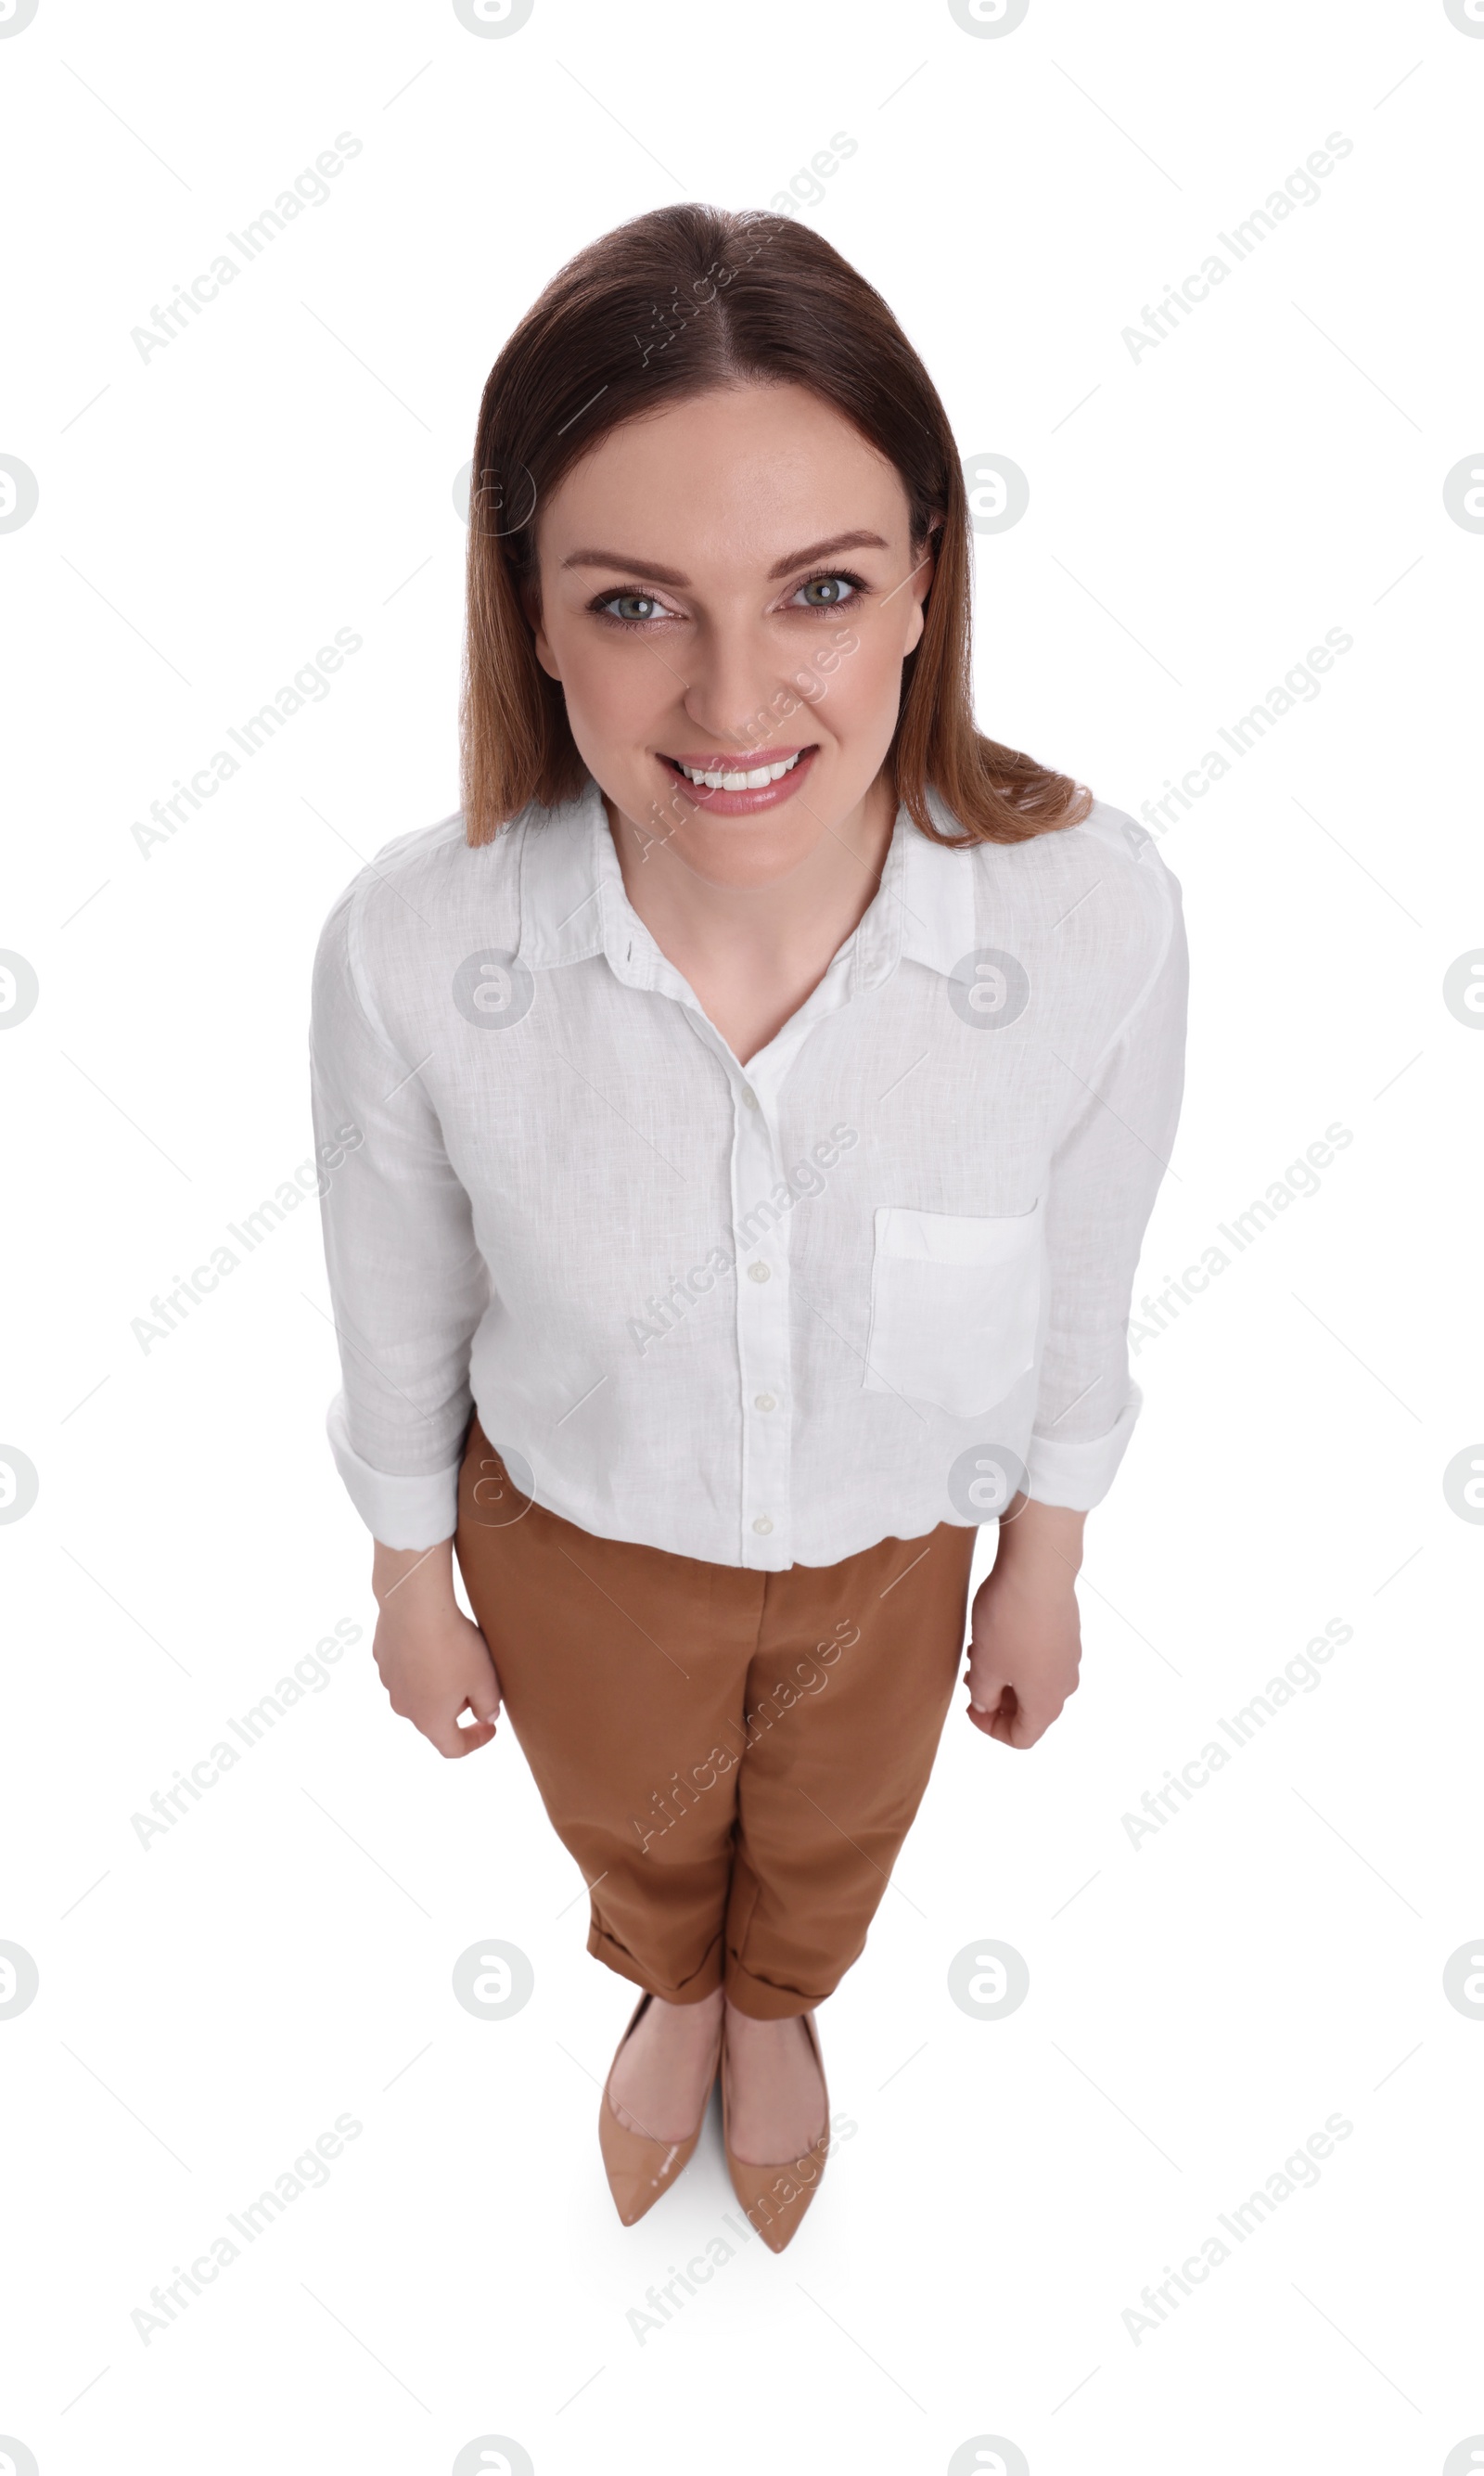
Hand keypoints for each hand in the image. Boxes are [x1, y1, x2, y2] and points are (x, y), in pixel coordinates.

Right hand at [370, 1537, 501, 1758]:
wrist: (415, 1604)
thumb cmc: (453, 1645)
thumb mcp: (485, 1679)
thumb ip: (489, 1704)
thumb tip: (486, 1715)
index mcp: (430, 1720)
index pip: (453, 1748)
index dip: (475, 1741)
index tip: (490, 1727)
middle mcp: (404, 1707)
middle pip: (434, 1718)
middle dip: (458, 1706)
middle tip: (477, 1682)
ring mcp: (389, 1681)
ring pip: (418, 1692)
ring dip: (437, 1683)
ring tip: (456, 1656)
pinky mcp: (382, 1656)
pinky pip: (406, 1667)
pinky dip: (421, 1661)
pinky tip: (434, 1638)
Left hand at [965, 1494, 1084, 1748]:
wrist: (1037, 1569)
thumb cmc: (1009, 1622)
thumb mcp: (984, 1667)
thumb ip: (983, 1695)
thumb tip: (987, 1703)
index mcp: (1046, 1703)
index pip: (1022, 1738)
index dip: (990, 1729)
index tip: (970, 1706)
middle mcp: (1065, 1684)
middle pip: (1030, 1709)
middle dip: (997, 1699)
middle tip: (971, 1677)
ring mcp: (1069, 1655)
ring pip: (1034, 1680)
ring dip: (1006, 1674)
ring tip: (980, 1650)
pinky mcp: (1067, 1630)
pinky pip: (1042, 1655)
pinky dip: (1019, 1654)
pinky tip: (997, 1631)